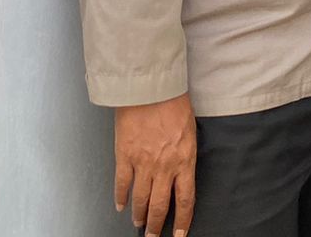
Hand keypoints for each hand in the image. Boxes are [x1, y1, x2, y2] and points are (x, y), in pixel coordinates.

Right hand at [114, 94, 195, 236]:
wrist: (151, 89)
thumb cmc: (174, 103)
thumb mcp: (189, 131)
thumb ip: (184, 154)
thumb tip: (181, 170)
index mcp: (184, 160)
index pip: (185, 200)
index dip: (182, 221)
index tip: (179, 234)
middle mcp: (164, 167)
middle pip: (160, 206)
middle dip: (156, 225)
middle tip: (153, 235)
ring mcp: (143, 163)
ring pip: (140, 199)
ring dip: (139, 215)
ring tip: (138, 224)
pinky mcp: (124, 156)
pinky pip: (122, 184)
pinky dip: (120, 197)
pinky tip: (120, 206)